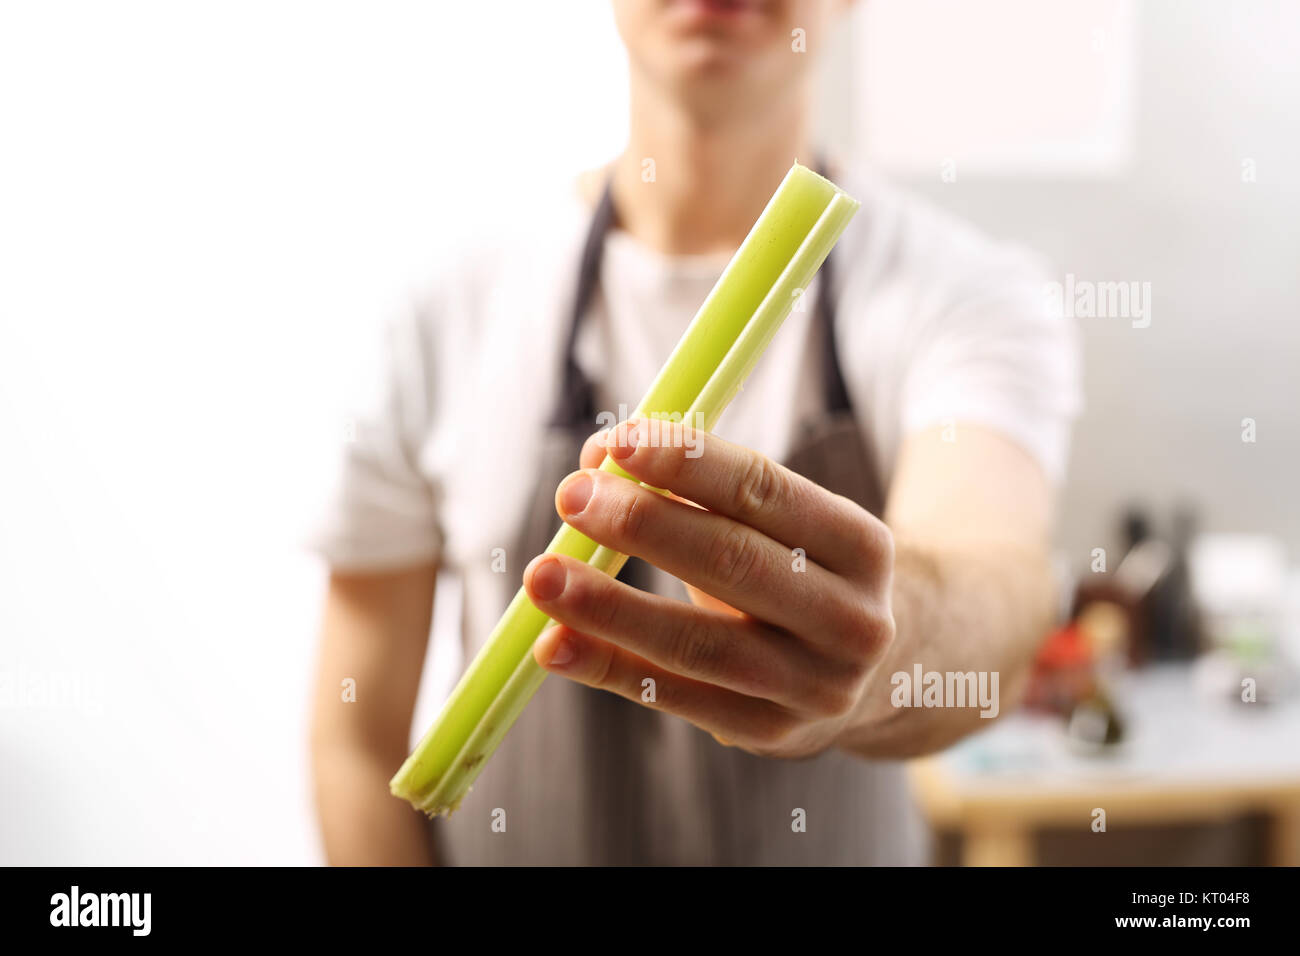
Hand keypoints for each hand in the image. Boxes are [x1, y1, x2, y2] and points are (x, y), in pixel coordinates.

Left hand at [522, 418, 895, 757]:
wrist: (869, 675)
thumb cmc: (797, 575)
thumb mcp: (777, 528)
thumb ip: (695, 492)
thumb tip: (598, 461)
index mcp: (861, 546)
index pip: (768, 492)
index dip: (689, 464)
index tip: (619, 440)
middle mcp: (853, 620)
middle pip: (736, 563)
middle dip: (644, 525)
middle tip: (573, 497)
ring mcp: (815, 687)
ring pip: (700, 643)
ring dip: (611, 607)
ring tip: (543, 576)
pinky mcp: (770, 733)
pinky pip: (676, 697)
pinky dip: (608, 668)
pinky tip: (554, 643)